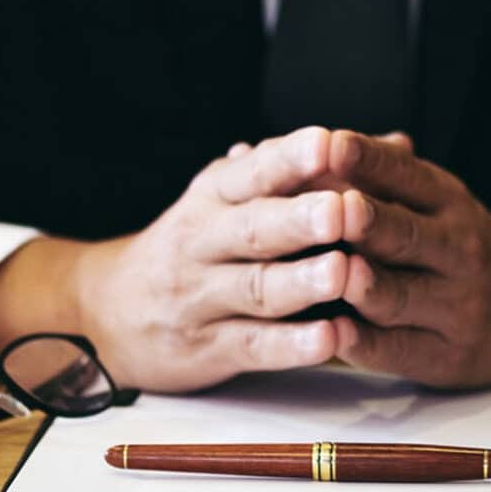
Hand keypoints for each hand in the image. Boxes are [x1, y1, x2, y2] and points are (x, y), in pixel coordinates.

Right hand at [76, 127, 348, 390]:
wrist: (109, 312)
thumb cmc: (195, 244)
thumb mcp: (229, 197)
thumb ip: (292, 172)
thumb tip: (381, 144)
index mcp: (215, 195)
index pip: (254, 171)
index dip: (291, 158)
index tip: (329, 144)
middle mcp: (204, 240)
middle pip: (255, 228)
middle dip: (300, 219)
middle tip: (343, 211)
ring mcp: (202, 297)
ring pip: (256, 288)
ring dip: (301, 282)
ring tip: (341, 273)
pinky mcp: (208, 348)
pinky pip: (253, 345)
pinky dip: (292, 344)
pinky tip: (330, 338)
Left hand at [326, 131, 490, 386]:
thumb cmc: (465, 245)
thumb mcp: (443, 202)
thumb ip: (390, 178)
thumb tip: (325, 145)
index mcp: (450, 204)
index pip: (408, 176)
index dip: (370, 161)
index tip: (334, 145)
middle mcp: (457, 253)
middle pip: (405, 236)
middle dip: (369, 223)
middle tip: (335, 209)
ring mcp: (455, 308)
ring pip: (398, 296)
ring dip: (364, 285)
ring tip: (337, 273)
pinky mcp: (444, 358)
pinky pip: (397, 350)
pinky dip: (363, 344)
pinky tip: (335, 332)